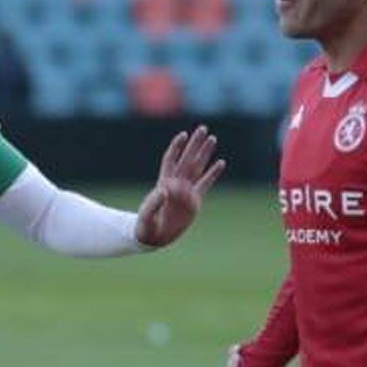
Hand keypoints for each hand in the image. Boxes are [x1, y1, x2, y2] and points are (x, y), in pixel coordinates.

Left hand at [135, 126, 225, 247]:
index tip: (183, 135)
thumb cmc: (146, 226)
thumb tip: (165, 190)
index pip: (171, 160)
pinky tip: (221, 162)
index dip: (176, 147)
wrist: (155, 237)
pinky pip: (205, 183)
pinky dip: (213, 173)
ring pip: (197, 167)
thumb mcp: (147, 215)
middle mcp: (176, 183)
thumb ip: (154, 203)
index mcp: (163, 183)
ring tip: (212, 138)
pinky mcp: (194, 200)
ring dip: (204, 153)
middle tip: (203, 128)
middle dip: (195, 144)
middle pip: (187, 159)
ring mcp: (186, 191)